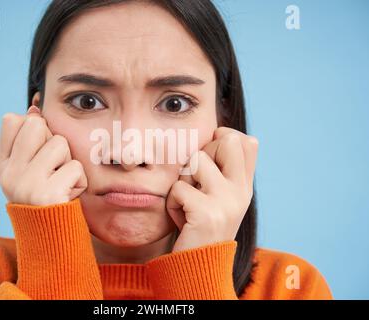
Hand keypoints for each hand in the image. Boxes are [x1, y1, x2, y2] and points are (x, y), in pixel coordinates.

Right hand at [0, 106, 86, 205]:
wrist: (54, 239)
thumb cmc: (49, 200)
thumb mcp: (34, 171)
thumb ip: (32, 143)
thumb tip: (34, 108)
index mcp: (4, 166)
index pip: (11, 120)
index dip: (32, 125)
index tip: (40, 146)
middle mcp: (9, 174)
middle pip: (37, 124)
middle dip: (54, 141)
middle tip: (54, 167)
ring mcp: (25, 184)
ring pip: (60, 143)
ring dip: (69, 161)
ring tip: (62, 181)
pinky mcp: (46, 194)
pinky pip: (75, 167)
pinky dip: (79, 181)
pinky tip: (69, 194)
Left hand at [166, 127, 258, 252]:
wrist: (199, 267)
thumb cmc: (200, 228)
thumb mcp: (220, 199)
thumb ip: (223, 171)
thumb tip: (219, 134)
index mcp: (244, 186)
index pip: (248, 142)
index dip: (225, 137)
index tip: (210, 153)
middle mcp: (241, 191)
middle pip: (226, 141)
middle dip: (201, 155)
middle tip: (196, 182)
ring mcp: (227, 201)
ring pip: (195, 160)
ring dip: (182, 180)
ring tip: (187, 202)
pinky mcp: (207, 213)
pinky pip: (178, 188)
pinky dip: (172, 203)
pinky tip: (182, 219)